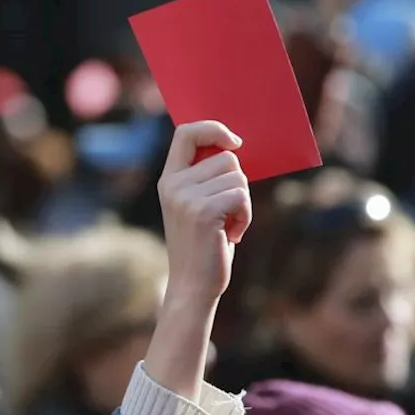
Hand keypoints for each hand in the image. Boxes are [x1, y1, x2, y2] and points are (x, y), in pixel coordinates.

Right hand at [158, 121, 251, 304]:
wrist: (192, 286)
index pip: (186, 132)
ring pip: (238, 176)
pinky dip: (245, 215)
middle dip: (237, 183)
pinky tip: (232, 233)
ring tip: (228, 225)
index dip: (213, 129)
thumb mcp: (197, 206)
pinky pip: (242, 195)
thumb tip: (235, 148)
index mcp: (169, 179)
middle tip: (226, 212)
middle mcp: (173, 185)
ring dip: (243, 201)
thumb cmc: (203, 246)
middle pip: (226, 157)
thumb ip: (207, 178)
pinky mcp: (204, 211)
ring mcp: (186, 198)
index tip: (234, 142)